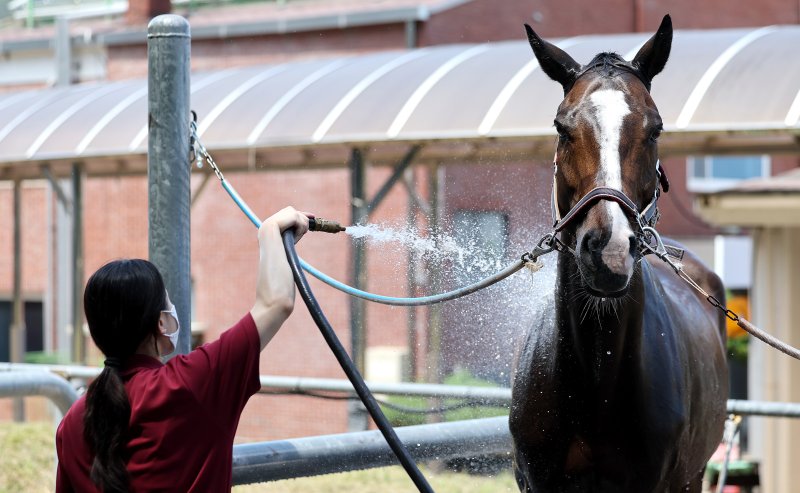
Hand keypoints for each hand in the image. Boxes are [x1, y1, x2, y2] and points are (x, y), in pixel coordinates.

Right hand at [251, 207, 311, 348]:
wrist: (274, 299)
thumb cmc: (282, 286)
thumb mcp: (286, 259)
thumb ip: (287, 245)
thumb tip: (297, 234)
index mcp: (267, 237)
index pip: (286, 216)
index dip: (301, 218)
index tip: (313, 221)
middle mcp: (264, 230)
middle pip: (290, 211)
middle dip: (303, 222)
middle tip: (304, 239)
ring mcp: (266, 229)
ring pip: (292, 211)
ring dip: (303, 224)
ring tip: (299, 243)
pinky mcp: (271, 229)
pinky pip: (292, 215)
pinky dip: (301, 224)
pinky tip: (299, 240)